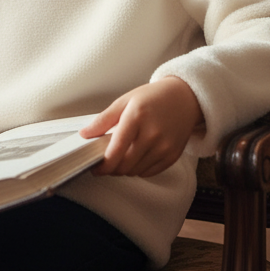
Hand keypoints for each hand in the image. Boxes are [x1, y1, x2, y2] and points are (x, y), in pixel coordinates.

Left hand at [79, 77, 203, 177]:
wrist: (184, 98)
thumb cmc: (152, 98)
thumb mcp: (124, 101)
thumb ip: (103, 119)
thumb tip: (85, 134)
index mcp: (136, 117)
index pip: (116, 150)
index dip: (103, 164)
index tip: (95, 167)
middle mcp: (152, 134)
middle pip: (125, 165)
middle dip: (112, 169)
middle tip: (106, 163)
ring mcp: (164, 146)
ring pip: (136, 171)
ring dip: (124, 169)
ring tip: (121, 157)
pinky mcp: (173, 155)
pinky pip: (150, 172)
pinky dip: (139, 169)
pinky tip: (136, 157)